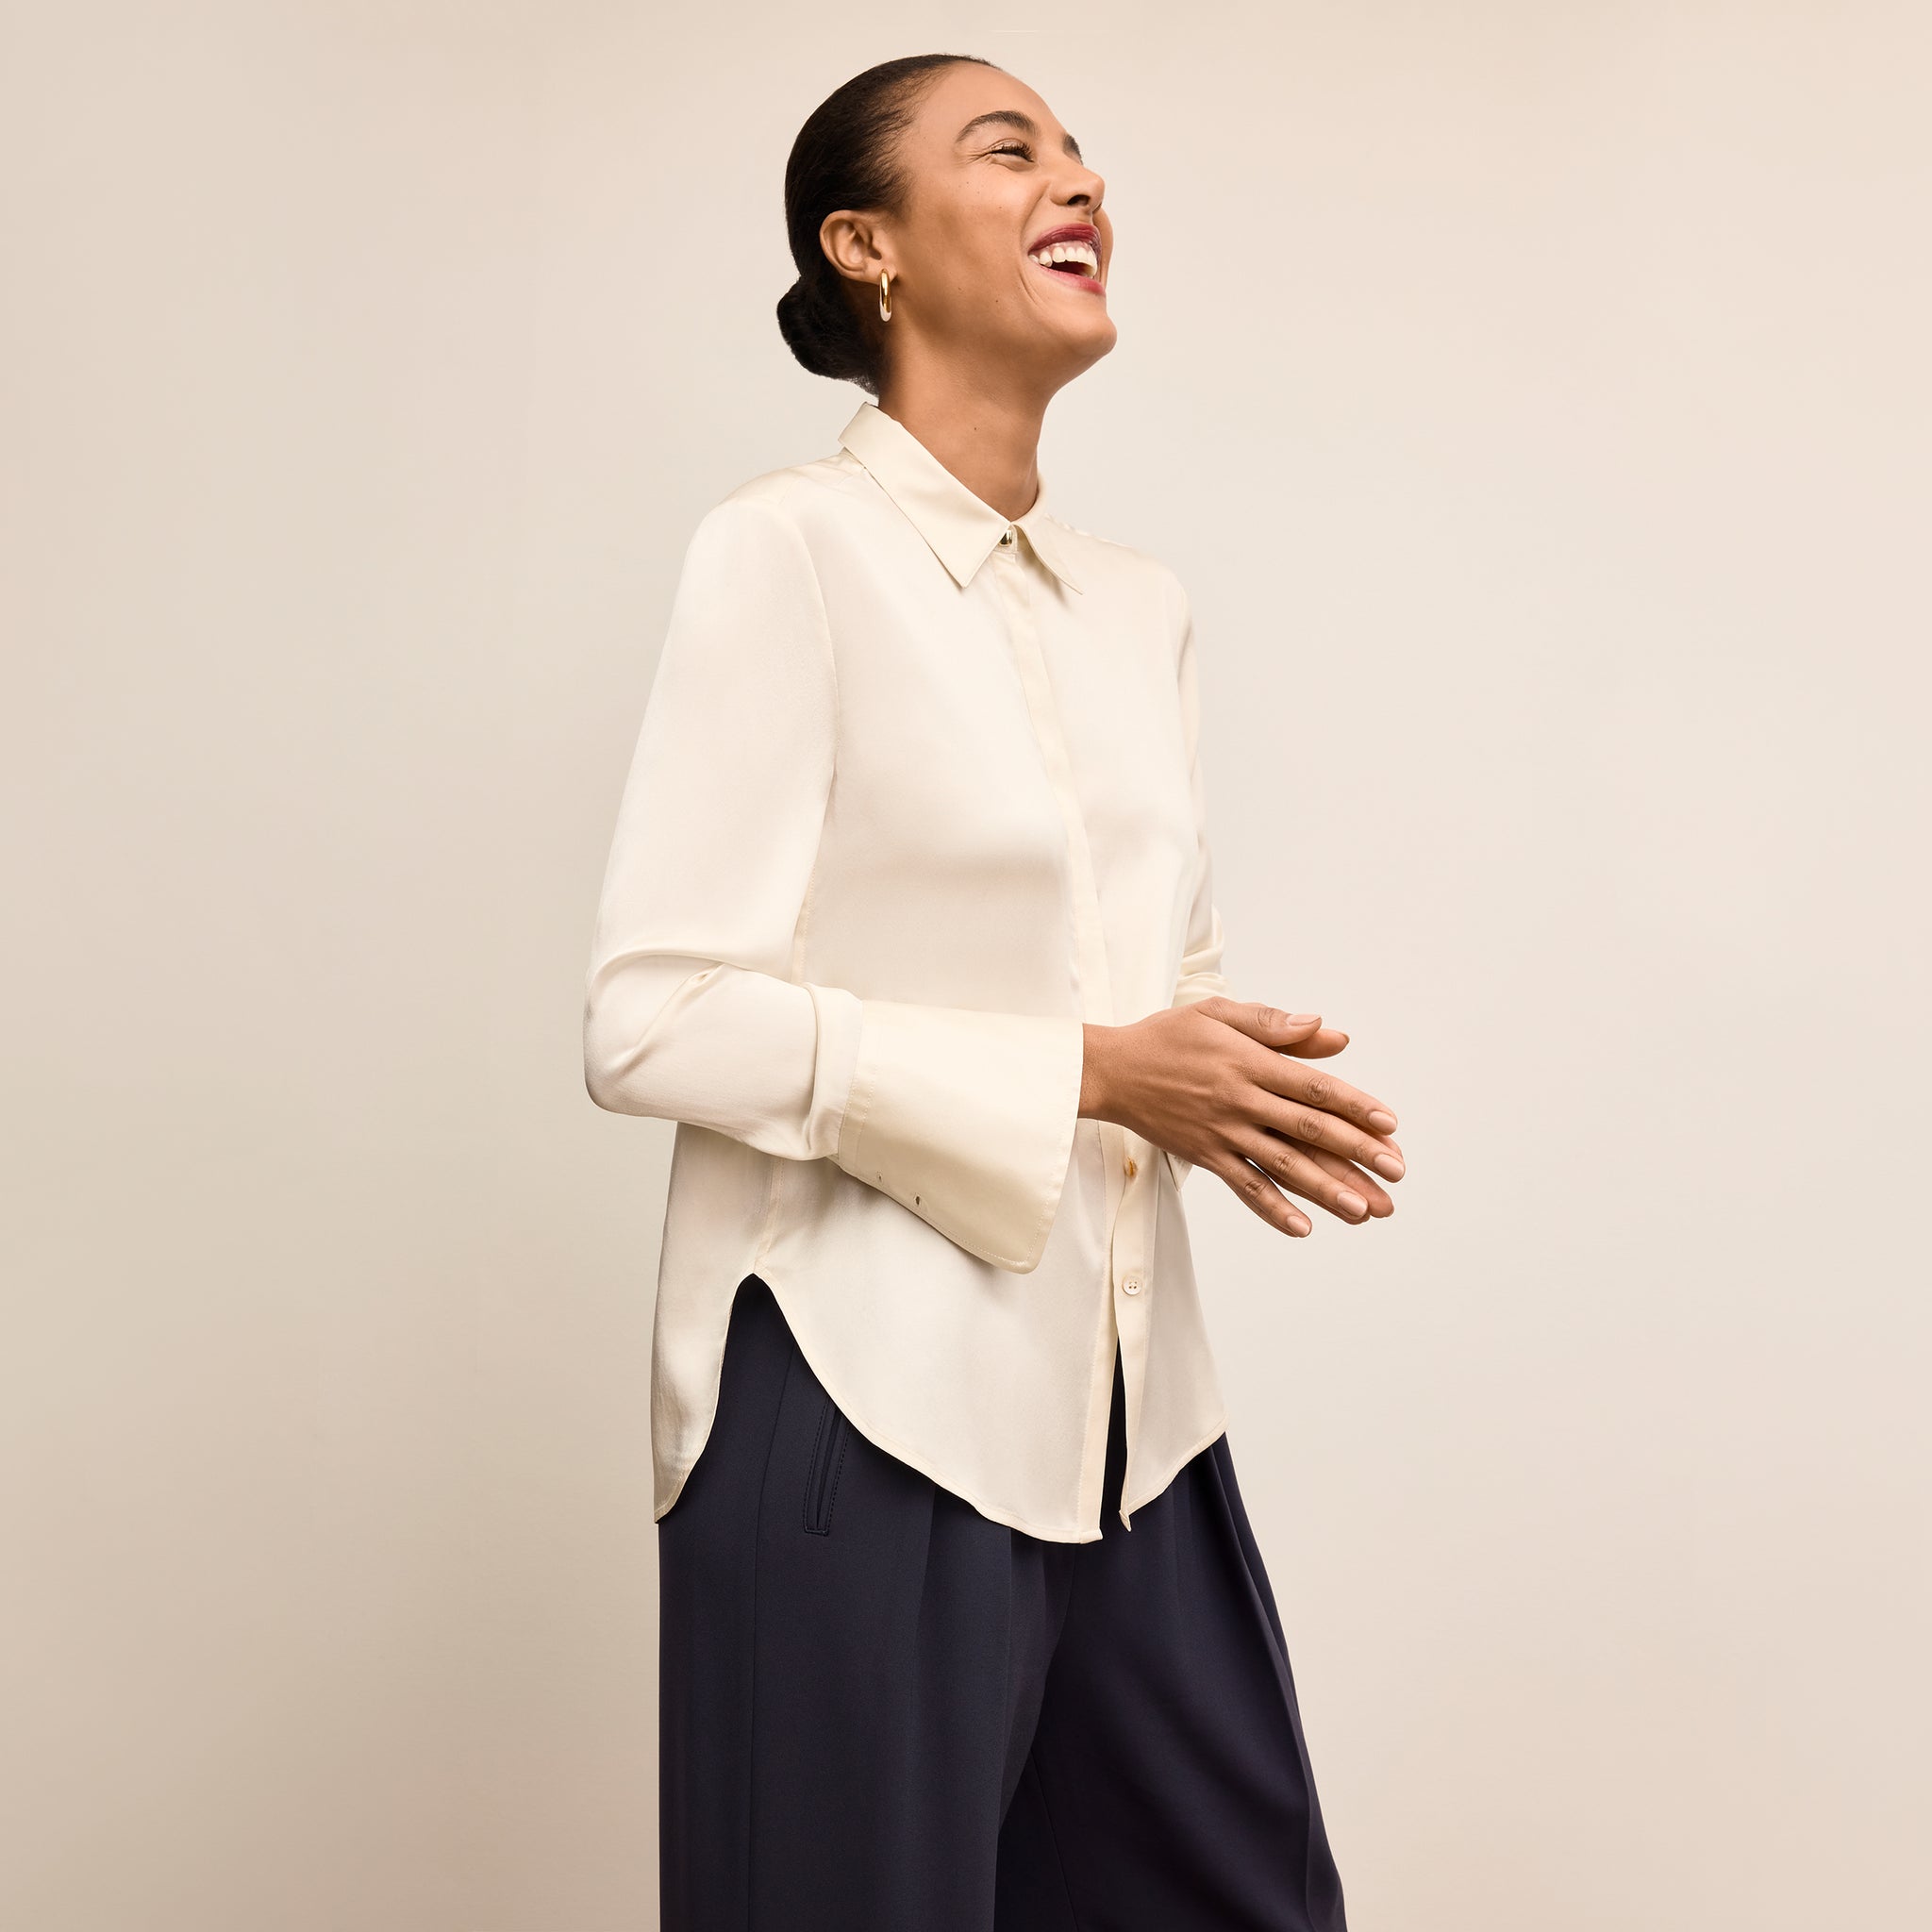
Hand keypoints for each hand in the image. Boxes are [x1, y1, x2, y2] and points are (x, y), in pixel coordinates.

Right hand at [1080, 998, 1402, 1237]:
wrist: (1110, 1070)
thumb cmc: (1167, 1036)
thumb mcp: (1217, 1013)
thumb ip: (1273, 1023)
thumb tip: (1328, 1031)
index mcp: (1249, 1062)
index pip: (1313, 1087)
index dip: (1355, 1106)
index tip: (1390, 1125)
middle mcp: (1240, 1099)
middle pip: (1308, 1129)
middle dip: (1357, 1153)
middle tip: (1396, 1172)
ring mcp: (1222, 1132)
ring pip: (1283, 1165)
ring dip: (1326, 1189)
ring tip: (1364, 1210)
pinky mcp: (1204, 1155)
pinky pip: (1243, 1186)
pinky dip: (1272, 1209)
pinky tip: (1303, 1227)